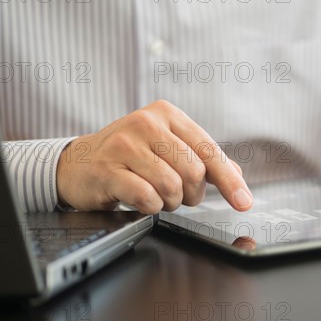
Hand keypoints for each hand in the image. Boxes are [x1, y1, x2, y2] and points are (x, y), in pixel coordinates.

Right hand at [57, 100, 252, 213]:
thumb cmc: (128, 156)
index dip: (230, 180)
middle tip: (178, 195)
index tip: (244, 202)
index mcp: (167, 114)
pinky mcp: (106, 169)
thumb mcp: (166, 148)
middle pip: (194, 171)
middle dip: (191, 193)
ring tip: (158, 196)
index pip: (209, 150)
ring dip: (170, 202)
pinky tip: (142, 200)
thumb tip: (236, 174)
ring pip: (171, 186)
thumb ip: (201, 158)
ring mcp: (124, 144)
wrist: (77, 163)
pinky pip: (147, 198)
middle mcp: (146, 123)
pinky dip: (151, 207)